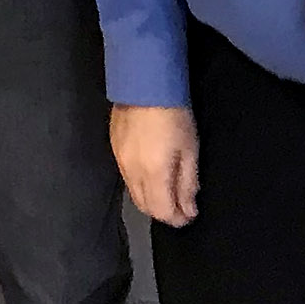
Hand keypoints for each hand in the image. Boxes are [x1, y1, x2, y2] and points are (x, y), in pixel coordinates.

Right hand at [110, 104, 199, 226]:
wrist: (144, 84)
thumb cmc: (175, 117)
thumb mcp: (190, 150)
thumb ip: (188, 184)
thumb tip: (188, 210)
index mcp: (153, 174)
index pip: (161, 212)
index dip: (177, 219)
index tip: (191, 214)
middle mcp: (131, 172)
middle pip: (145, 207)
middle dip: (164, 212)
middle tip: (182, 206)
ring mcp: (119, 161)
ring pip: (134, 194)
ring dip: (152, 200)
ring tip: (169, 191)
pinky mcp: (113, 150)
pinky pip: (127, 178)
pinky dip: (141, 185)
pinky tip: (153, 174)